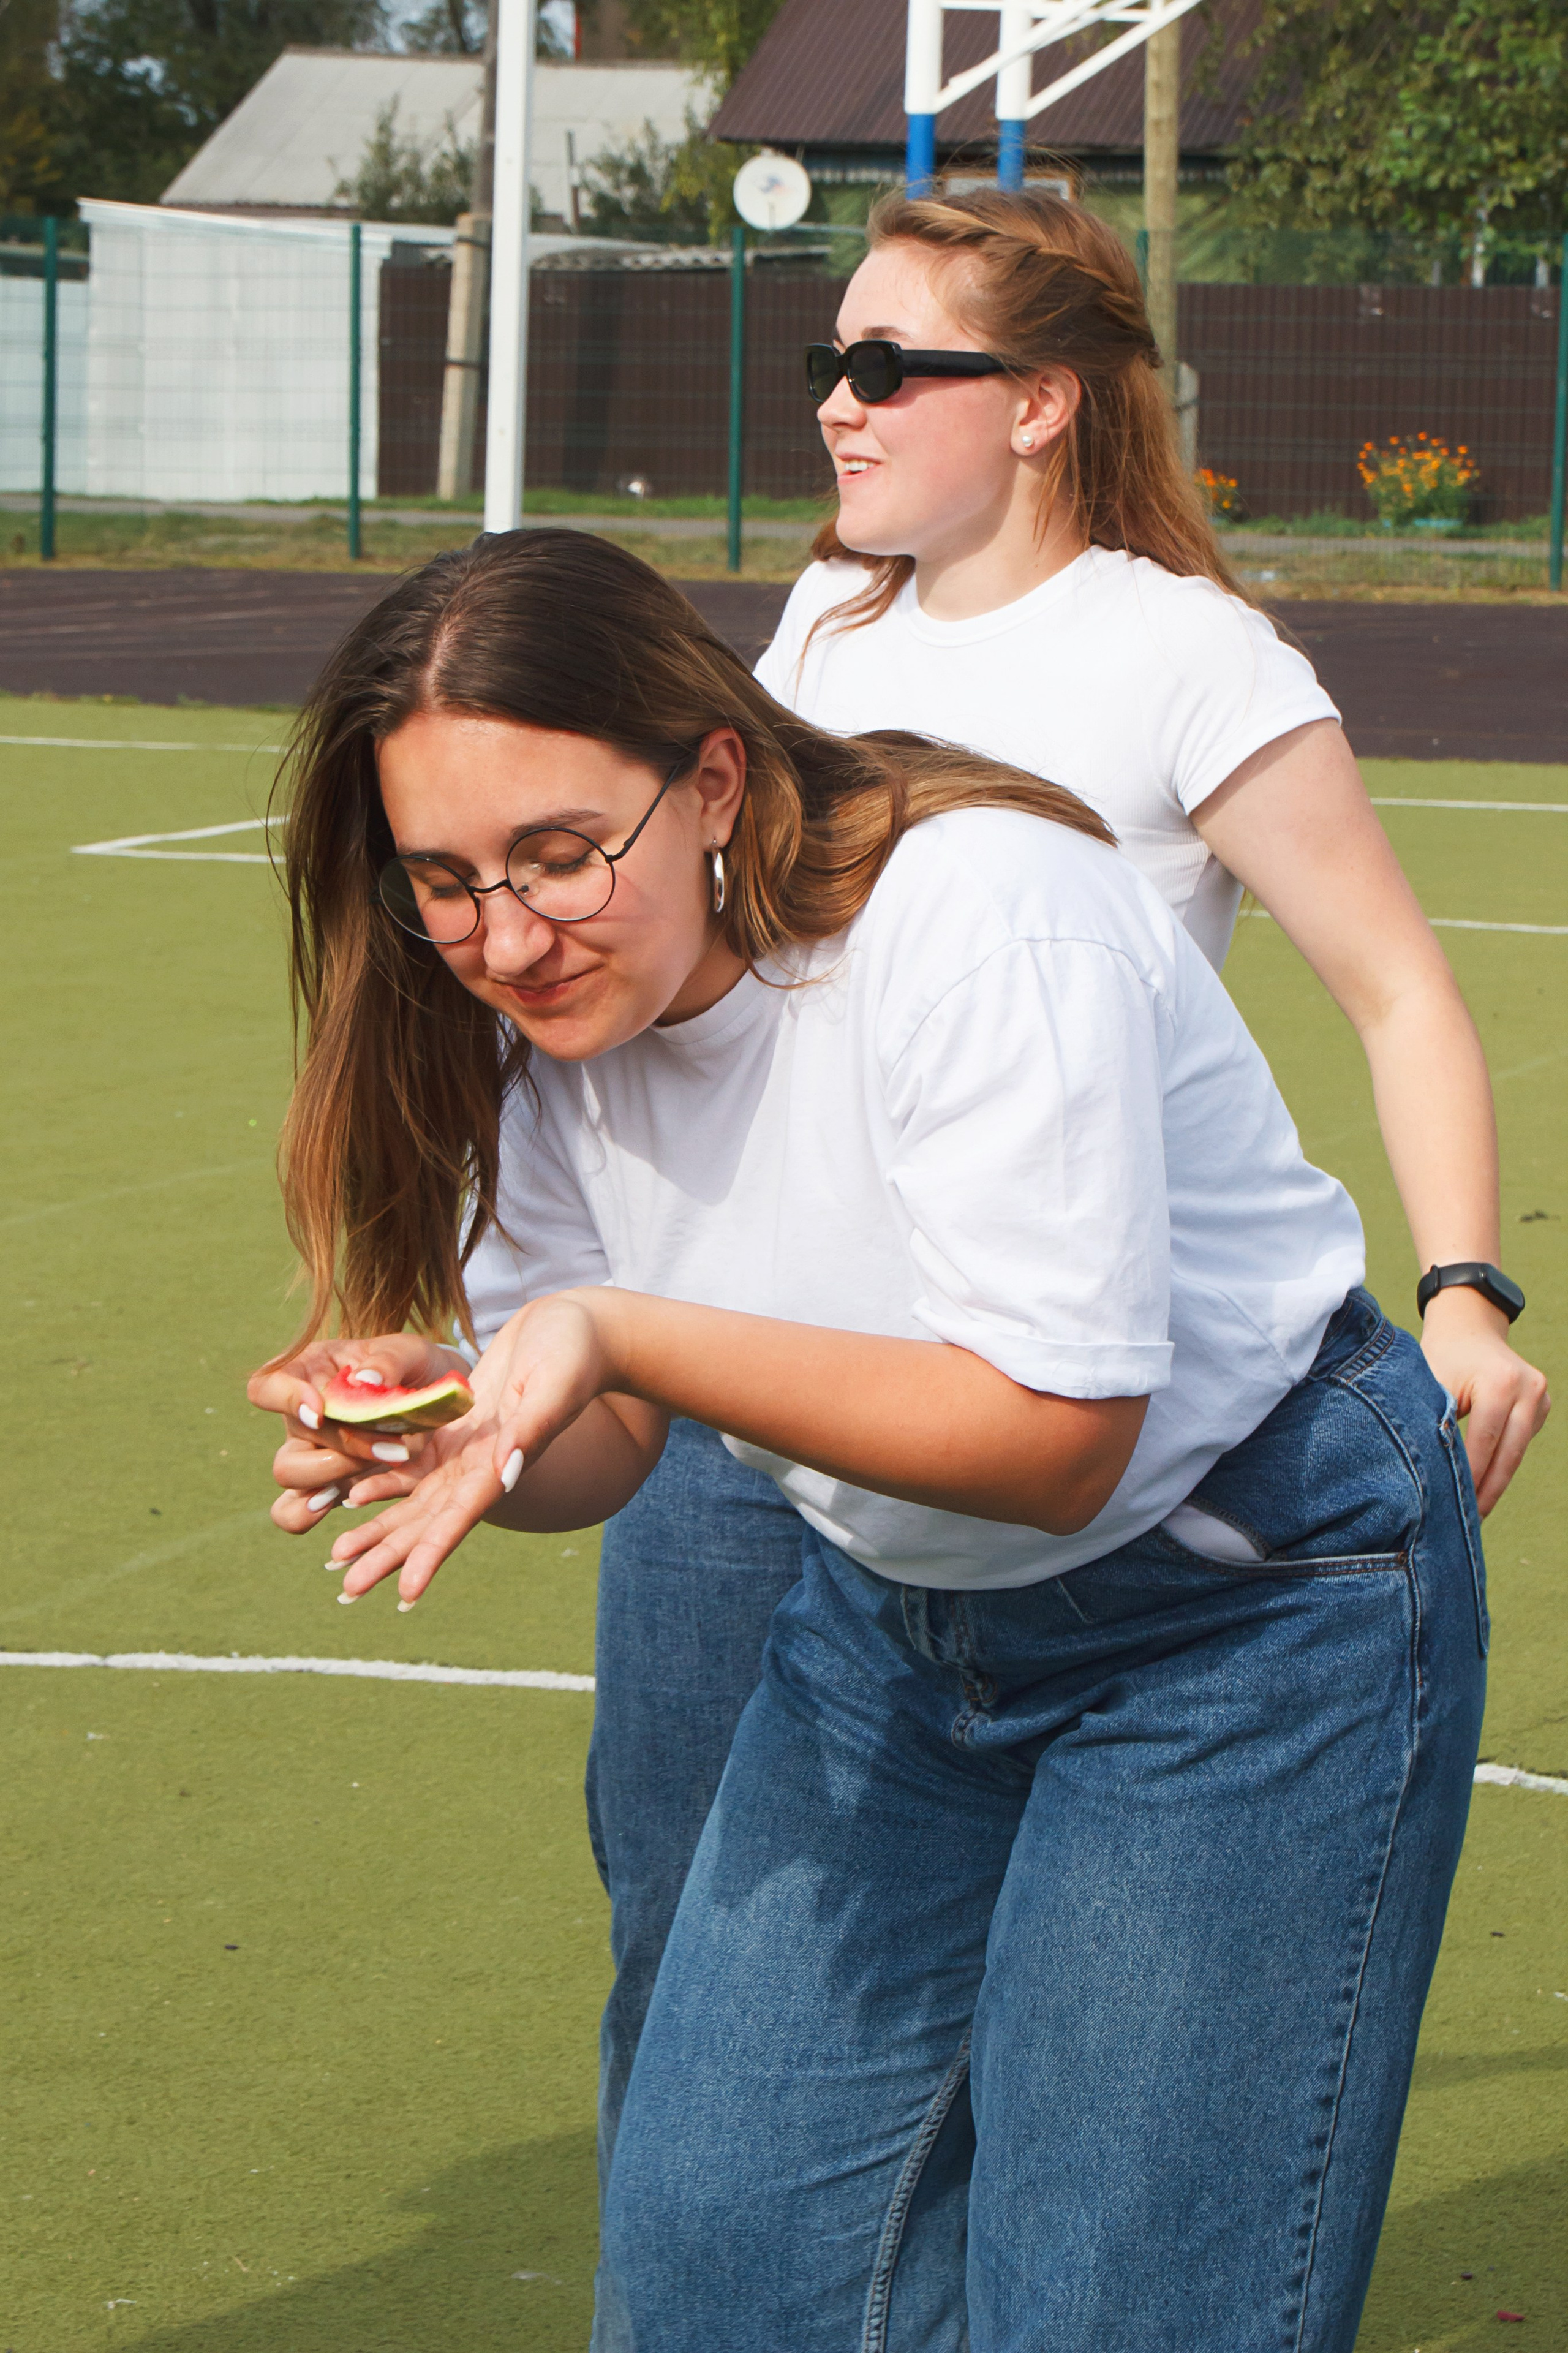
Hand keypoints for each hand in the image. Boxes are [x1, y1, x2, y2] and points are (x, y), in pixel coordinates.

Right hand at [247, 1334, 470, 1536]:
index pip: (266, 1386)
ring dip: (332, 1477)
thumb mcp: (410, 1351)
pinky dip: (307, 1515)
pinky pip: (294, 1512)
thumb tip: (366, 1380)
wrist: (435, 1398)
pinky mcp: (329, 1484)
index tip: (319, 1410)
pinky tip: (351, 1501)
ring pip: (288, 1476)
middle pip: (289, 1441)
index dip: (285, 1399)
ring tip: (375, 1472)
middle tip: (393, 1449)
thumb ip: (390, 1360)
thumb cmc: (414, 1365)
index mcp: (308, 1373)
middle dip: (340, 1448)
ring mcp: (310, 1453)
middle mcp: (300, 1417)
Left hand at [324, 1291, 623, 1605]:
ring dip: (378, 1529)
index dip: (431, 1553)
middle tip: (348, 1590)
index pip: (462, 1518)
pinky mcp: (455, 1427)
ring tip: (338, 1559)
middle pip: (428, 1521)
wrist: (579, 1327)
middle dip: (388, 1555)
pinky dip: (381, 1481)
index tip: (406, 1592)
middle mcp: (482, 1468)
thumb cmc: (576, 1352)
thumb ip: (531, 1429)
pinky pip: (410, 1462)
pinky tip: (349, 1498)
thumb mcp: (554, 1386)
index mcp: (505, 1464)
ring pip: (413, 1499)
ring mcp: (466, 1450)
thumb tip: (508, 1472)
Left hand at [1420, 1287, 1550, 1515]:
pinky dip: (1503, 1461)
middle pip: (1508, 1454)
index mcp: (1500, 1384)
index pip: (1484, 1443)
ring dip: (1496, 1481)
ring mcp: (1542, 1396)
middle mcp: (1529, 1389)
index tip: (1453, 1507)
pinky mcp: (1544, 1404)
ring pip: (1516, 1452)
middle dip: (1488, 1491)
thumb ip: (1434, 1423)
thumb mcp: (1430, 1385)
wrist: (1468, 1326)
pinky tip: (1484, 1483)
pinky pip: (1520, 1442)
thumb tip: (1430, 1474)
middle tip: (1469, 1523)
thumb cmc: (1441, 1356)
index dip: (1469, 1478)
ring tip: (1475, 1511)